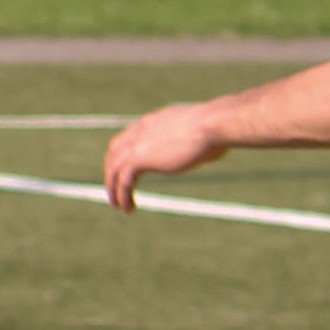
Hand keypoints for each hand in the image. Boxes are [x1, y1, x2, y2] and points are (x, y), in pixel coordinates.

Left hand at [104, 104, 223, 208]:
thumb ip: (198, 142)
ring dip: (113, 188)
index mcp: (154, 121)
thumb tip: (211, 151)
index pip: (130, 136)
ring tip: (118, 206)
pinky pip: (123, 181)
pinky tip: (128, 208)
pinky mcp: (140, 159)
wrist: (213, 125)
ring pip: (114, 168)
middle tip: (116, 189)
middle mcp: (141, 129)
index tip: (128, 169)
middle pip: (115, 151)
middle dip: (112, 170)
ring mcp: (138, 144)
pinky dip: (122, 195)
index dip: (125, 153)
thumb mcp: (203, 133)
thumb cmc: (217, 128)